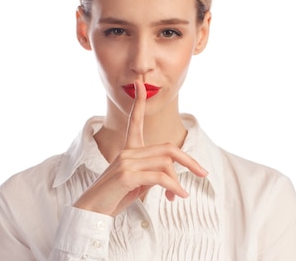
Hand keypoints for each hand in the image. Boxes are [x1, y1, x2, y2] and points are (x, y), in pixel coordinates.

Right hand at [72, 79, 207, 216]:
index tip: (141, 85)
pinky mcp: (127, 175)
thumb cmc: (115, 196)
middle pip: (167, 149)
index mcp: (128, 150)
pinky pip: (159, 177)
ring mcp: (126, 162)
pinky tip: (178, 196)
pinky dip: (173, 187)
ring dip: (177, 182)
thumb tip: (170, 175)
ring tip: (180, 196)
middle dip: (189, 161)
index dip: (138, 103)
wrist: (92, 211)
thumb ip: (152, 173)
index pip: (135, 121)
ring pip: (165, 164)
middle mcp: (127, 152)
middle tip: (203, 174)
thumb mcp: (138, 183)